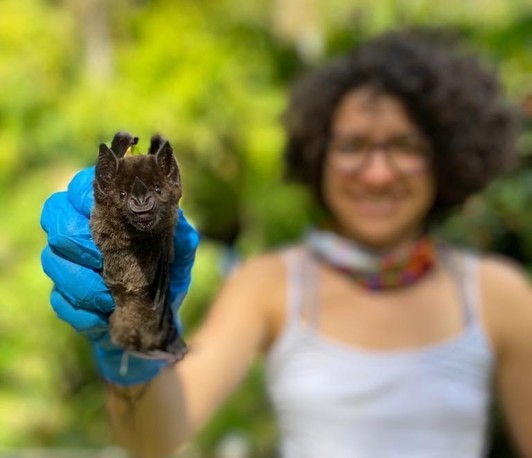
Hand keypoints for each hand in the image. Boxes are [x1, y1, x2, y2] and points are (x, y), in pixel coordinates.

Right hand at [40, 166, 198, 384]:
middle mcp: (80, 228)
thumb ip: (181, 234)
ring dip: (81, 282)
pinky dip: (82, 312)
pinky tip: (104, 317)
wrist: (156, 321)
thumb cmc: (166, 274)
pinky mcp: (62, 297)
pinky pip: (58, 300)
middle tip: (102, 262)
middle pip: (55, 216)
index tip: (106, 218)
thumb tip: (174, 220)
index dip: (84, 196)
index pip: (80, 187)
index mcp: (107, 209)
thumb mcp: (181, 252)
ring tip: (109, 297)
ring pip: (52, 259)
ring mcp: (66, 262)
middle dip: (78, 242)